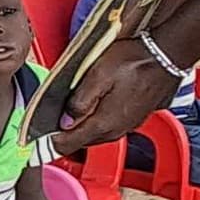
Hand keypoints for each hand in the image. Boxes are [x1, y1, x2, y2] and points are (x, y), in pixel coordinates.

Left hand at [51, 33, 176, 151]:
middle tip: (47, 119)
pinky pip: (109, 125)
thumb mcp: (98, 76)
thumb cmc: (133, 61)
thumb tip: (65, 121)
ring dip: (81, 126)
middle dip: (63, 133)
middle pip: (80, 141)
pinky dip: (96, 120)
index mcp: (103, 124)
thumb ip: (79, 101)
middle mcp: (115, 130)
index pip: (67, 144)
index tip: (33, 136)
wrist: (166, 55)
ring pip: (95, 133)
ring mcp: (127, 125)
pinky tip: (93, 105)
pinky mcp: (135, 118)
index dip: (48, 141)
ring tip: (69, 110)